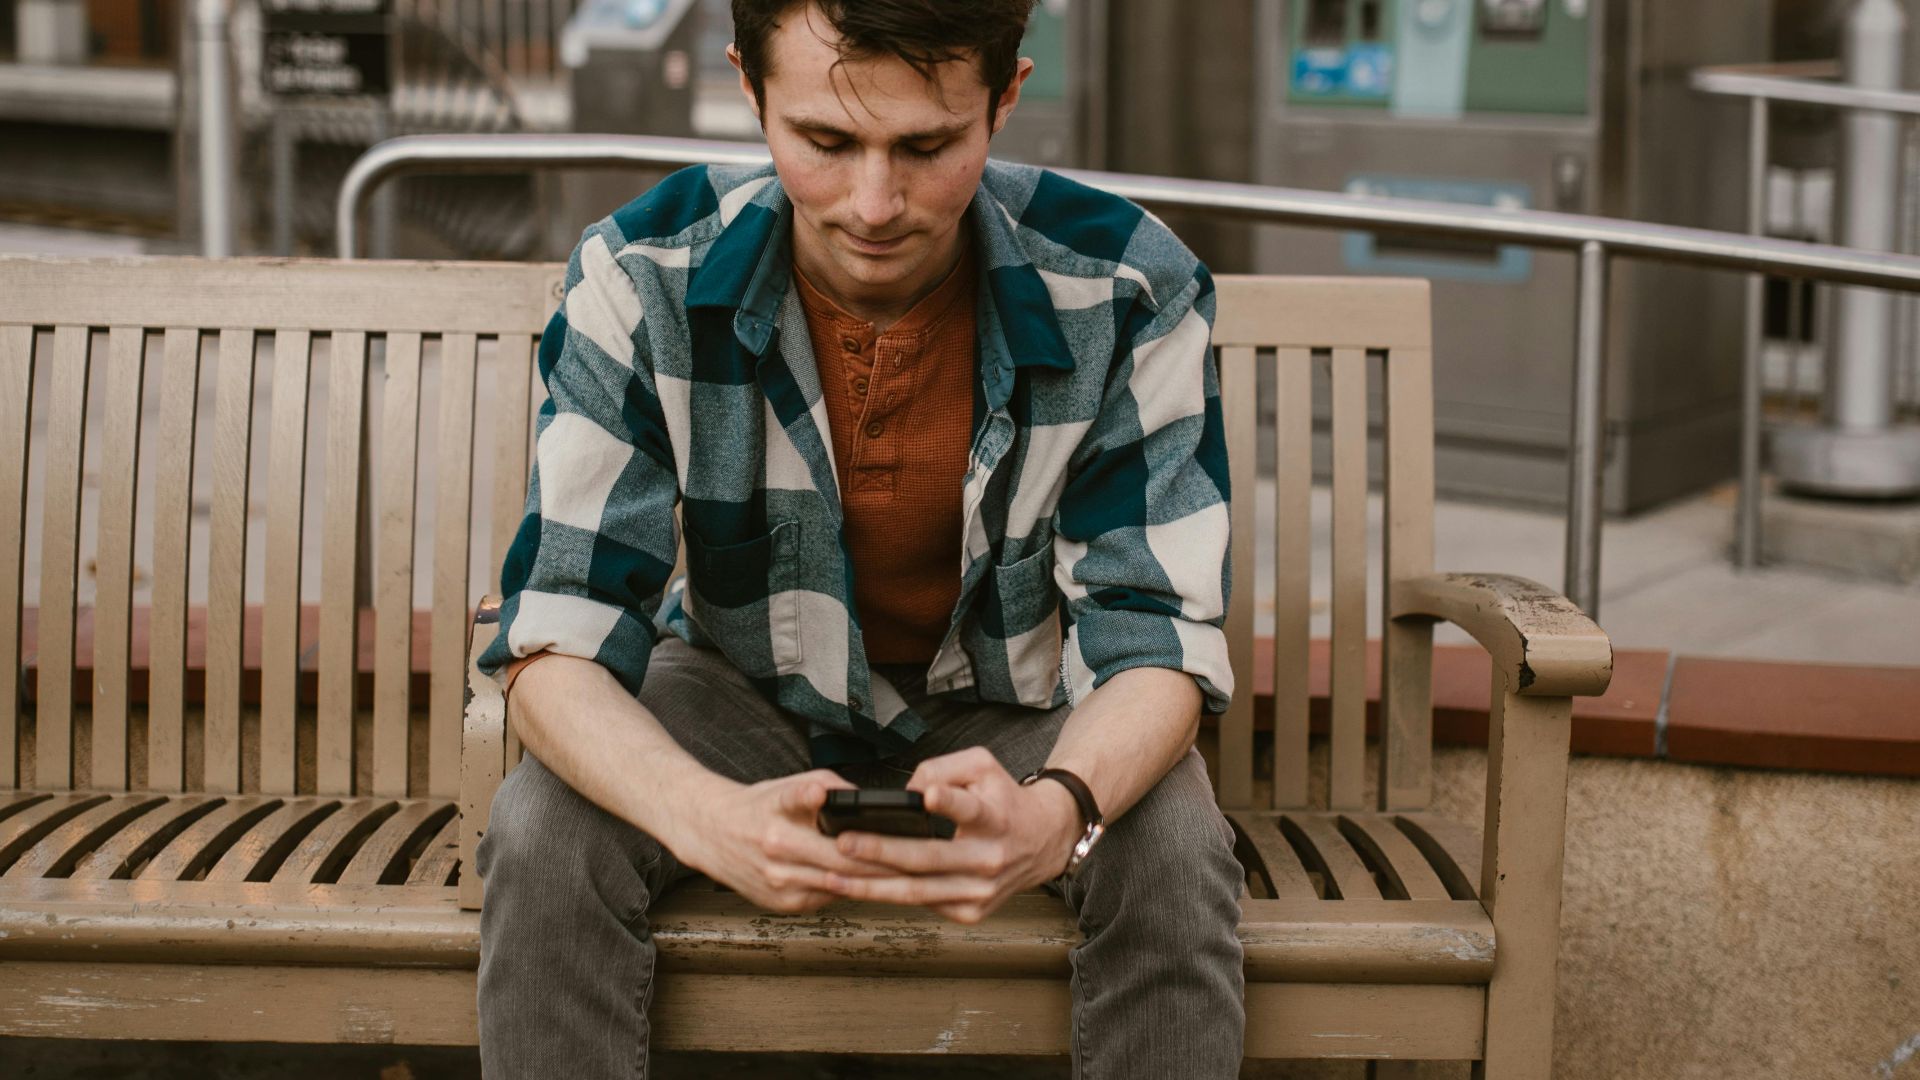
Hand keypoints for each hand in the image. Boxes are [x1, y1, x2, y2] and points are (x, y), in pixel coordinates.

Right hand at [675, 769, 891, 913]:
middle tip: (921, 859)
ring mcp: (779, 884)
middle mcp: (776, 852)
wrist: (711, 834)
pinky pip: (827, 898)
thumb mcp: (788, 785)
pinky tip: (880, 887)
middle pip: (842, 862)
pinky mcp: (782, 905)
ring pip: (839, 887)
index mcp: (778, 816)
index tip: (882, 828)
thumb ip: (829, 788)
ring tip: (912, 877)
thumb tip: (870, 800)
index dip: (849, 824)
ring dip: (875, 884)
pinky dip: (852, 891)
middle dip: (884, 863)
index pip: (814, 815)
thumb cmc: (759, 806)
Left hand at [824, 747, 1083, 923]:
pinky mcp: (971, 911)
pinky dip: (886, 897)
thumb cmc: (1003, 798)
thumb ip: (943, 768)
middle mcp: (989, 857)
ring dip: (871, 886)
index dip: (948, 802)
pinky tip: (856, 890)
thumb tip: (904, 792)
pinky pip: (922, 904)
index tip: (925, 795)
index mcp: (994, 817)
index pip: (970, 808)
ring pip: (917, 891)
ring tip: (833, 877)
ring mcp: (980, 890)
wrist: (1043, 840)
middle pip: (929, 858)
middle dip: (882, 851)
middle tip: (844, 843)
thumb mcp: (982, 766)